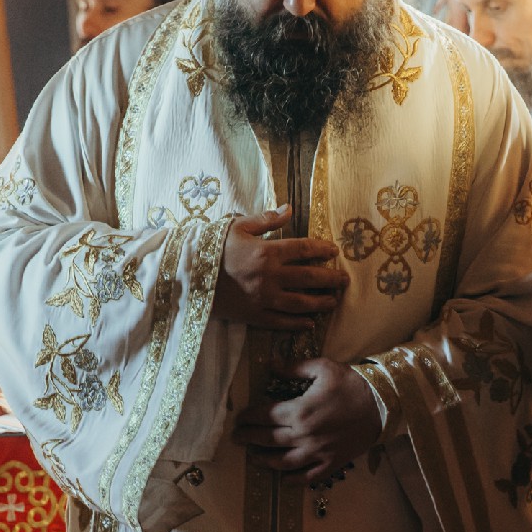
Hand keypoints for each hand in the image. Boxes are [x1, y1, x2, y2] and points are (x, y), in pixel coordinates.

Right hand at [214, 208, 348, 331]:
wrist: (187, 276)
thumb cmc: (212, 248)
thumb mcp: (237, 226)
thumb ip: (266, 220)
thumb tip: (289, 208)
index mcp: (267, 252)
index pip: (304, 249)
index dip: (322, 250)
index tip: (334, 252)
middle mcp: (270, 276)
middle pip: (309, 278)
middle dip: (330, 279)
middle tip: (344, 280)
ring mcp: (263, 299)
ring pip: (300, 303)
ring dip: (320, 302)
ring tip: (333, 302)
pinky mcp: (254, 315)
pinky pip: (281, 322)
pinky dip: (297, 324)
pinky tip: (310, 323)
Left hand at [234, 356, 381, 483]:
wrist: (382, 403)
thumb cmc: (352, 383)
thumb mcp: (323, 367)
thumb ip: (294, 368)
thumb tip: (270, 364)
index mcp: (299, 411)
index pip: (264, 416)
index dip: (248, 417)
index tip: (240, 418)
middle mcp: (304, 435)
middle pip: (268, 440)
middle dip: (249, 439)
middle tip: (237, 438)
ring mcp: (317, 452)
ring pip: (283, 462)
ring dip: (264, 461)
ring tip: (254, 458)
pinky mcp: (332, 463)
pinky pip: (308, 477)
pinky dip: (293, 480)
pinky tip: (283, 479)